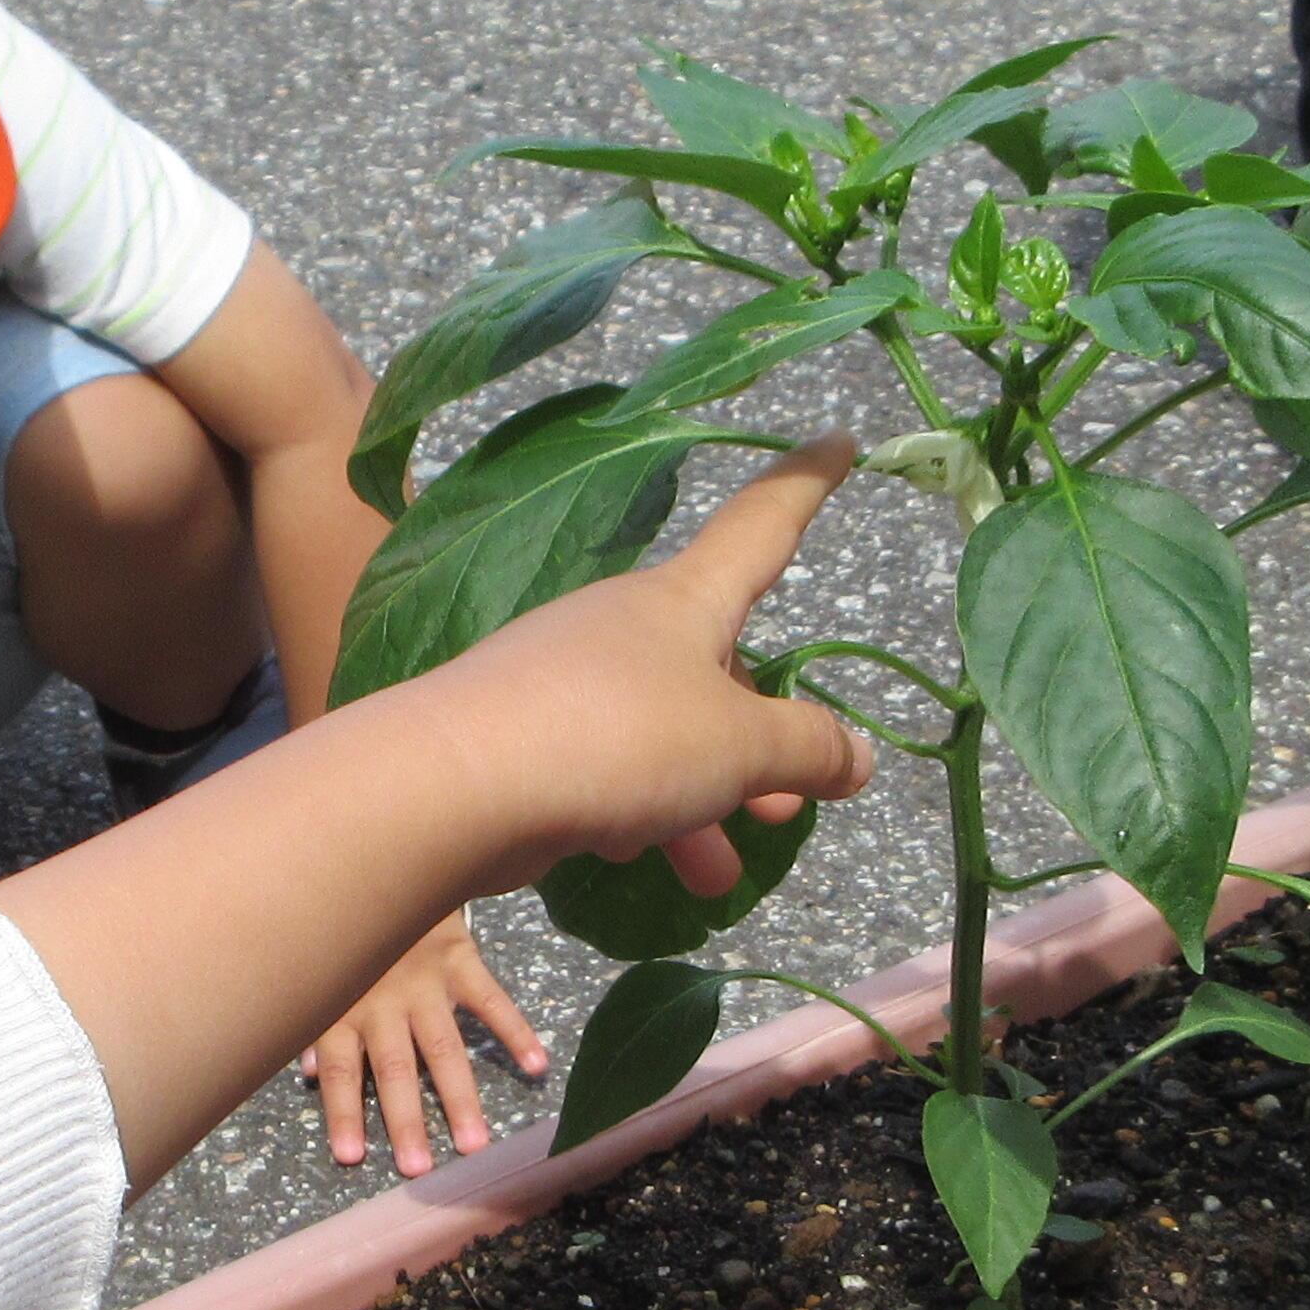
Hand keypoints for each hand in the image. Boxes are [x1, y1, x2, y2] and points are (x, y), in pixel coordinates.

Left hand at [304, 904, 545, 1178]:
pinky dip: (515, 1030)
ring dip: (459, 1095)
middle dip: (405, 1118)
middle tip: (417, 1168)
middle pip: (394, 1068)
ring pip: (443, 1046)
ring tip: (475, 1143)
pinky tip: (538, 1065)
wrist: (379, 854)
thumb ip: (312, 1021)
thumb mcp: (317, 969)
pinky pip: (491, 999)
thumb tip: (306, 1072)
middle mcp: (383, 1002)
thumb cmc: (342, 925)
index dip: (344, 1112)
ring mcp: (425, 983)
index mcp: (343, 1009)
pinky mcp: (460, 960)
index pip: (341, 1070)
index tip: (352, 1158)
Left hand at [412, 440, 876, 907]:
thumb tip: (856, 756)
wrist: (453, 784)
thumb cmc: (614, 737)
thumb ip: (805, 749)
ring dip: (701, 797)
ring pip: (662, 729)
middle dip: (758, 732)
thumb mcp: (738, 747)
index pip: (762, 524)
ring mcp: (569, 677)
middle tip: (791, 801)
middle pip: (716, 660)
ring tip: (719, 870)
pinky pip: (606, 766)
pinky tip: (639, 860)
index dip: (805, 486)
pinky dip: (638, 811)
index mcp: (685, 600)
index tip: (837, 439)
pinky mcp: (526, 734)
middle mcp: (625, 624)